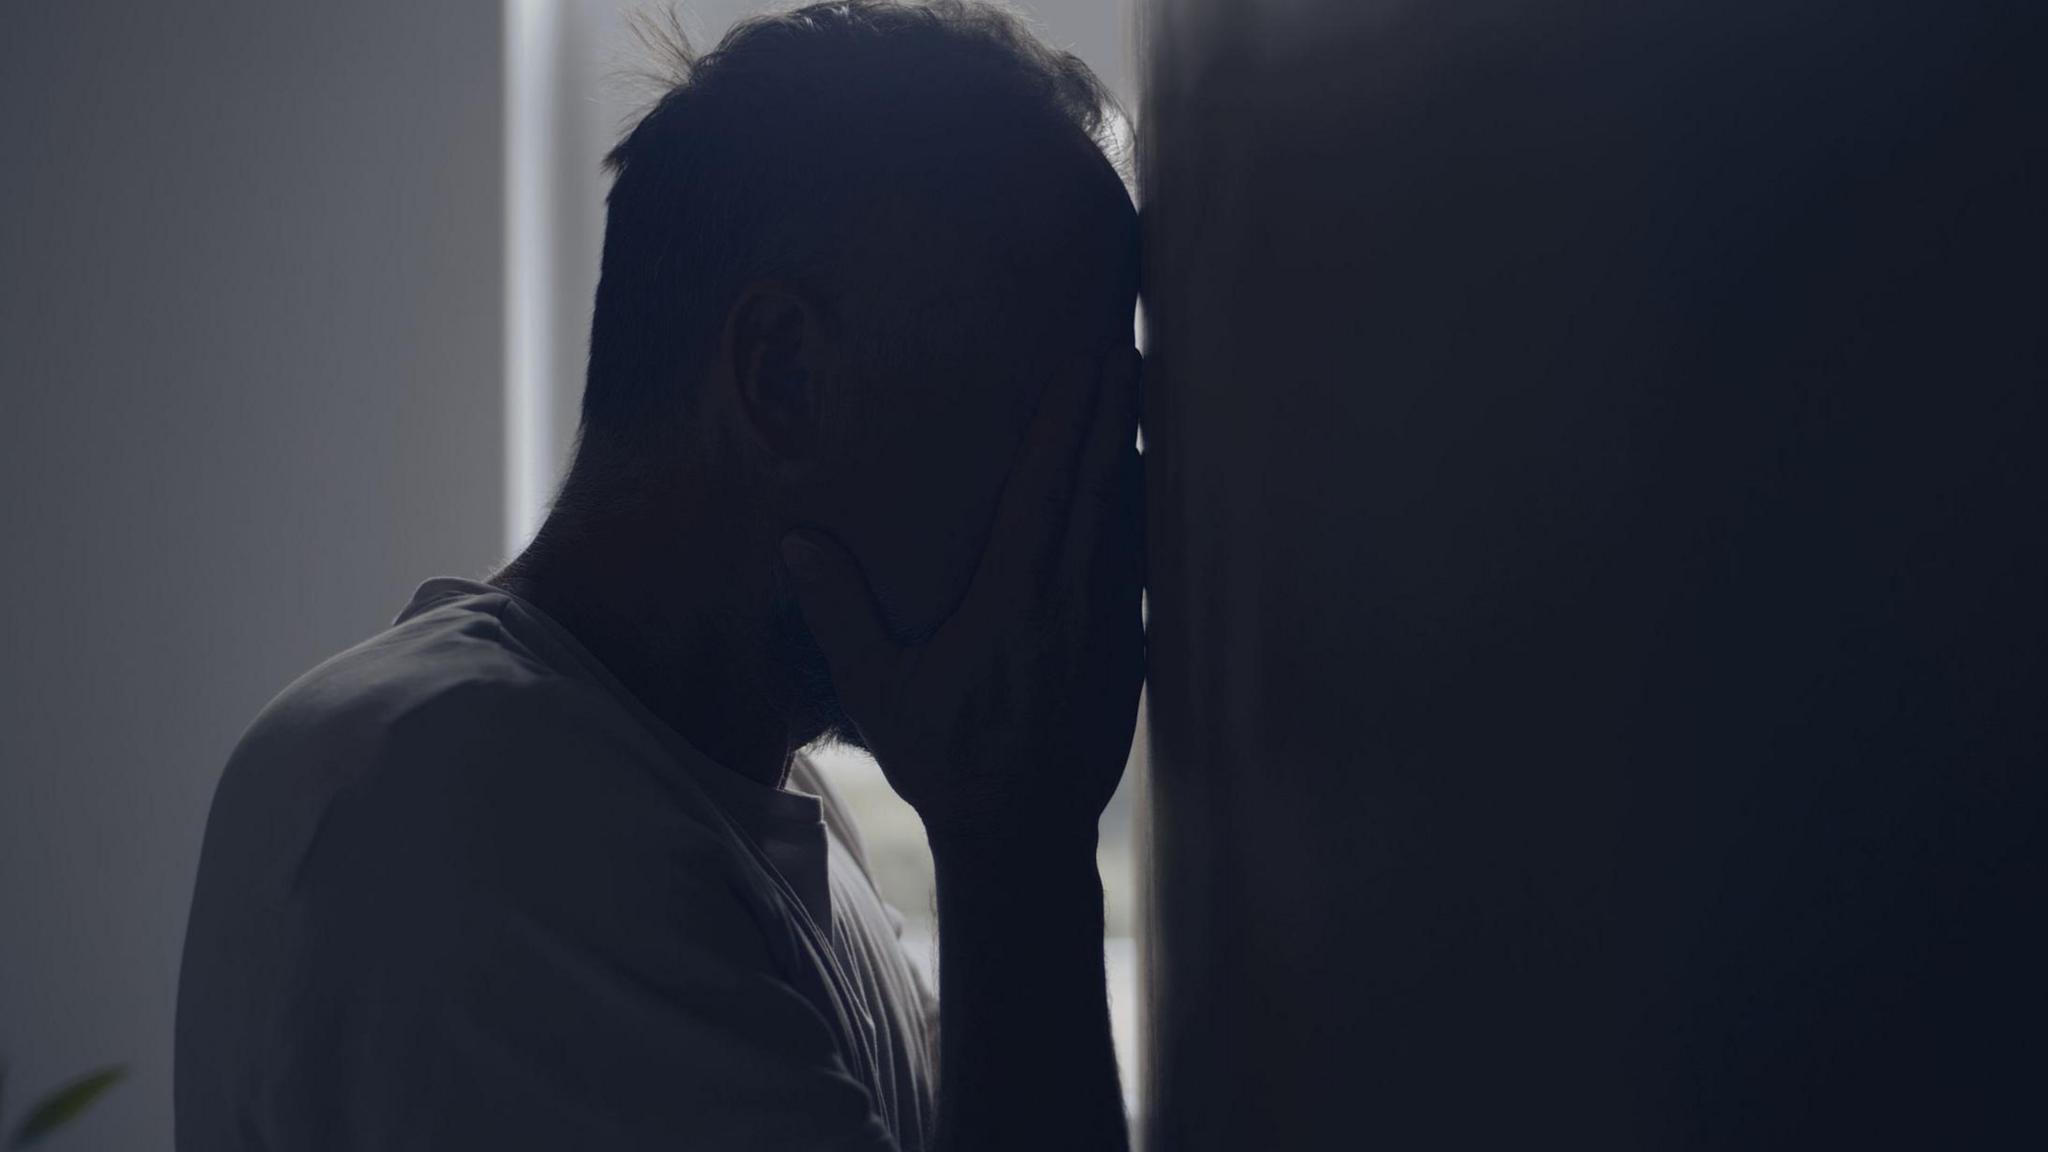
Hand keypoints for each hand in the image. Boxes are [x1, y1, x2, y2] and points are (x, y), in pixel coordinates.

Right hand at [781, 348, 1144, 846]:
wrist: (1025, 835)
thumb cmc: (948, 760)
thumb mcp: (880, 689)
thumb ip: (840, 613)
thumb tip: (795, 543)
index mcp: (1016, 593)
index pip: (1048, 483)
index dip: (1070, 416)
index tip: (1086, 356)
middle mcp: (1074, 596)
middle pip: (1101, 480)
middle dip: (1112, 408)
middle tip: (1123, 342)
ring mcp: (1110, 621)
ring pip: (1129, 516)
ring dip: (1131, 450)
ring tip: (1136, 392)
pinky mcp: (1128, 648)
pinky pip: (1137, 561)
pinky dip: (1139, 513)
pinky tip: (1138, 489)